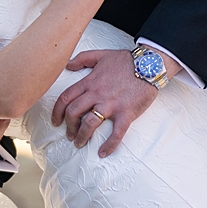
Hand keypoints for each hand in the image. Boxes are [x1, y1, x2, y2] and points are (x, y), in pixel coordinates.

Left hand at [51, 47, 173, 158]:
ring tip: (80, 143)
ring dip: (82, 136)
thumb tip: (67, 64)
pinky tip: (103, 153)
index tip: (56, 121)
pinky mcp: (126, 113)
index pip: (66, 98)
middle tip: (69, 135)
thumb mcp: (101, 55)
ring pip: (89, 124)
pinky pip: (116, 133)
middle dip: (68, 127)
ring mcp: (111, 105)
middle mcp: (97, 94)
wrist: (150, 65)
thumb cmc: (127, 61)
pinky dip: (109, 145)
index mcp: (90, 82)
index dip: (57, 112)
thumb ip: (82, 58)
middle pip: (74, 113)